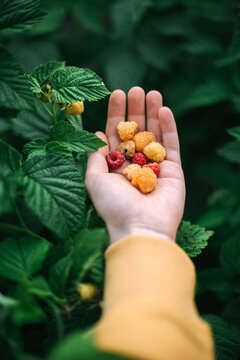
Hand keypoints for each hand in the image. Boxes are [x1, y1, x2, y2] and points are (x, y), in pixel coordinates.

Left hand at [85, 87, 184, 242]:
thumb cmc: (113, 206)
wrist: (140, 227)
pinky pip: (171, 144)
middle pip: (135, 132)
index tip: (116, 95)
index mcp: (116, 167)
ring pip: (154, 134)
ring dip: (152, 113)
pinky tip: (163, 109)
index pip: (116, 136)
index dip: (116, 116)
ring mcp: (155, 167)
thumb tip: (98, 134)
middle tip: (134, 89)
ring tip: (150, 92)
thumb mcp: (94, 180)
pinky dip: (168, 127)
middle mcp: (135, 165)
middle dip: (134, 111)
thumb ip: (95, 156)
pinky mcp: (173, 170)